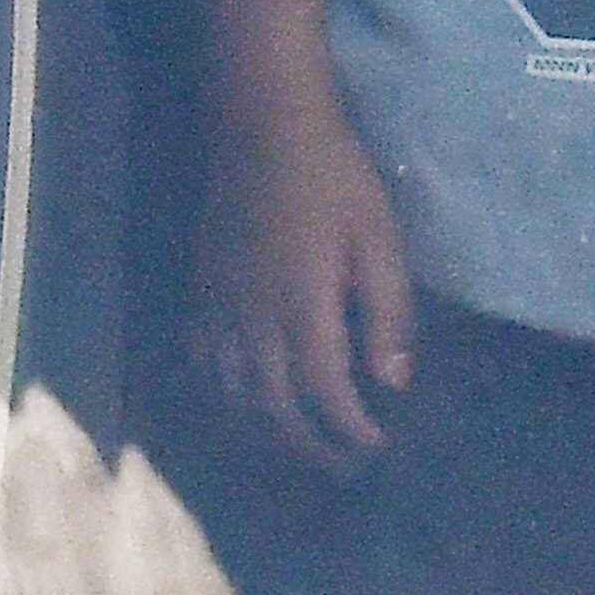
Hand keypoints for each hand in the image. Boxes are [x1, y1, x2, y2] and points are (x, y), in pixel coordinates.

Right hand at [192, 106, 415, 469]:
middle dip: (312, 449)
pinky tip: (244, 409)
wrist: (262, 125)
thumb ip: (387, 313)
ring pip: (234, 396)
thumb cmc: (333, 177)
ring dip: (269, 435)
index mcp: (302, 306)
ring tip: (301, 452)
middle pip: (276, 409)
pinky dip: (224, 400)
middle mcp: (253, 319)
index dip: (351, 430)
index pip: (325, 393)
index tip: (377, 447)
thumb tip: (392, 382)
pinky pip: (203, 365)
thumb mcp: (378, 237)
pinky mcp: (202, 293)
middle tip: (345, 468)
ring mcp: (220, 308)